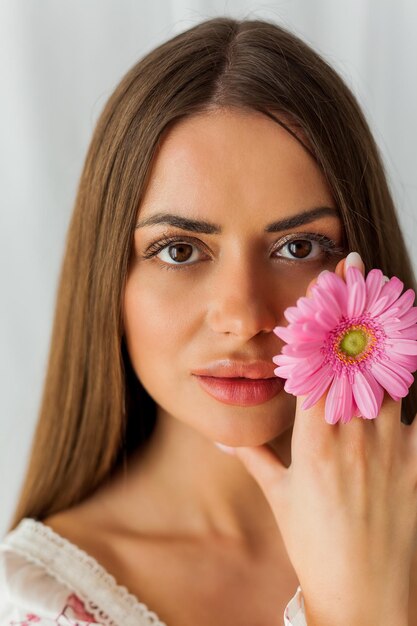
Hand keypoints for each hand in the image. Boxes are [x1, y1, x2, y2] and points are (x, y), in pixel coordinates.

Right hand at [233, 254, 416, 624]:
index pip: (319, 364)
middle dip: (361, 312)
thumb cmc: (316, 544)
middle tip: (366, 273)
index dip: (324, 320)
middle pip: (359, 358)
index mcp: (315, 441)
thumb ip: (252, 457)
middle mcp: (356, 437)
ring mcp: (395, 448)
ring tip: (394, 301)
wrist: (364, 594)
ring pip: (396, 375)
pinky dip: (416, 381)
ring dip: (392, 336)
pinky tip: (414, 354)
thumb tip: (220, 434)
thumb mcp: (279, 497)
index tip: (329, 285)